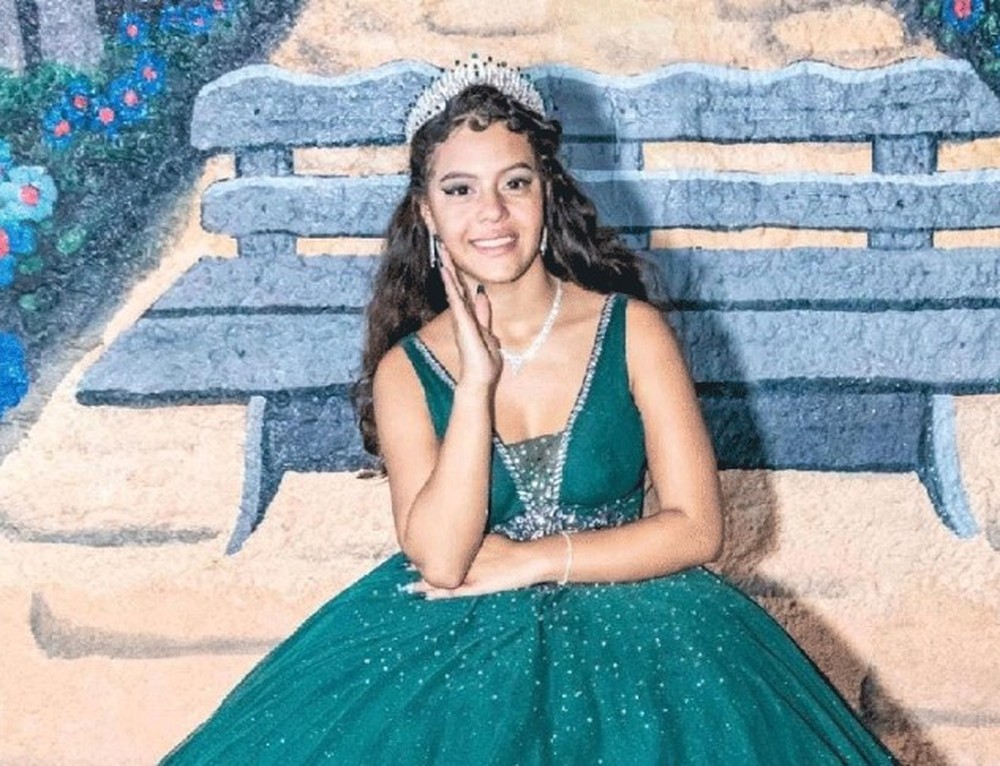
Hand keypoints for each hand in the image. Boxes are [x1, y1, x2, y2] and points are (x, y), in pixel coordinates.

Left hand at [409, 533, 539, 598]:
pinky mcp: (478, 586)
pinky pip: (455, 591)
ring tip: (407, 585)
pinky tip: (428, 595)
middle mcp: (466, 559)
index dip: (426, 551)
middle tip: (403, 567)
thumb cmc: (512, 549)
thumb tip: (464, 534)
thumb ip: (475, 540)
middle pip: (439, 562)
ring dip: (426, 581)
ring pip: (444, 577)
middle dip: (422, 565)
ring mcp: (471, 573)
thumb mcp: (490, 539)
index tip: (410, 552)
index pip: (442, 548)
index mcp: (469, 547)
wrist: (529, 560)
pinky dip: (442, 593)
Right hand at [437, 245, 500, 388]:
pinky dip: (451, 285)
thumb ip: (483, 315)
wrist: (479, 380)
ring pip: (453, 290)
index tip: (453, 257)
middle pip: (454, 286)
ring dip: (448, 270)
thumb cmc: (483, 363)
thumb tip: (483, 296)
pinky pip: (456, 300)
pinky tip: (447, 272)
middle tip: (443, 246)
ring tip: (442, 252)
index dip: (458, 274)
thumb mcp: (487, 334)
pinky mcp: (463, 324)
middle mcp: (461, 317)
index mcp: (468, 318)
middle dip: (449, 266)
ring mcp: (461, 320)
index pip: (462, 291)